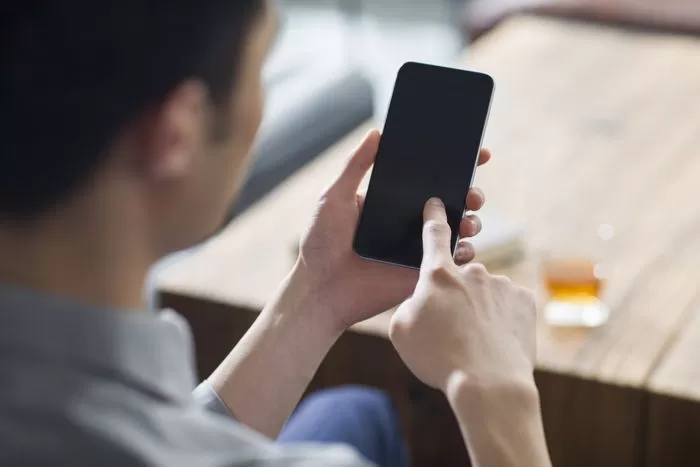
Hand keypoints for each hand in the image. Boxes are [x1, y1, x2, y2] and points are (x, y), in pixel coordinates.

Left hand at [296, 130, 490, 331]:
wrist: (319, 290)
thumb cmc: (320, 243)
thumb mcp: (333, 197)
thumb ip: (355, 165)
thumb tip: (376, 132)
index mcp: (392, 201)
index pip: (427, 177)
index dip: (454, 165)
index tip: (476, 153)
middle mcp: (409, 222)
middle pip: (450, 201)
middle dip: (470, 192)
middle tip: (472, 193)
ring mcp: (417, 247)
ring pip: (457, 229)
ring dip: (471, 221)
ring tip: (468, 220)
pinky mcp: (420, 272)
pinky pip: (450, 261)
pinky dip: (462, 252)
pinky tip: (461, 246)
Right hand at [389, 198, 536, 392]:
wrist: (489, 384)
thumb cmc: (439, 358)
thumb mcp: (400, 331)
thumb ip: (409, 304)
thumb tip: (424, 299)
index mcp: (437, 275)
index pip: (434, 233)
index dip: (433, 215)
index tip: (436, 203)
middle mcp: (471, 271)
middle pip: (459, 277)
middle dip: (455, 297)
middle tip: (451, 329)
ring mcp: (501, 284)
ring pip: (484, 293)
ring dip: (478, 310)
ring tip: (474, 342)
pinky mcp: (524, 300)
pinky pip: (508, 304)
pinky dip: (501, 318)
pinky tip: (495, 341)